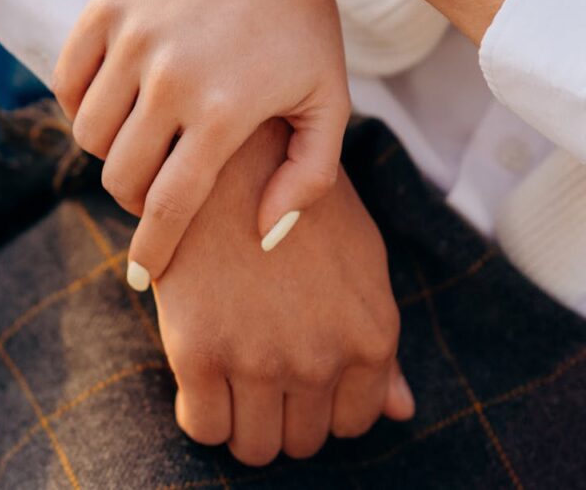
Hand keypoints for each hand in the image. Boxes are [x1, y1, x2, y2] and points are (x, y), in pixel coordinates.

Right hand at [52, 0, 349, 288]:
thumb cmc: (302, 26)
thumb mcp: (328, 103)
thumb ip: (307, 177)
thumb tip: (262, 236)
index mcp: (225, 110)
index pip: (170, 206)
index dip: (152, 250)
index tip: (142, 275)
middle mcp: (171, 77)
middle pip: (120, 176)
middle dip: (135, 199)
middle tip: (155, 188)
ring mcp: (132, 38)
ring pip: (88, 133)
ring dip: (109, 152)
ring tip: (138, 140)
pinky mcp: (104, 7)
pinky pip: (67, 82)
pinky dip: (80, 104)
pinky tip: (112, 101)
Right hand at [153, 119, 414, 463]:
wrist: (226, 152)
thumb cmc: (296, 202)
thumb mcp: (360, 259)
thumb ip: (378, 343)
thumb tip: (400, 411)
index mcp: (371, 336)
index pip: (352, 423)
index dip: (320, 405)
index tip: (293, 378)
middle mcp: (321, 358)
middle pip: (300, 440)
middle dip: (280, 416)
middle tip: (255, 372)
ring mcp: (259, 358)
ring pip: (253, 446)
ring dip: (242, 421)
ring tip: (228, 377)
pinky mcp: (198, 351)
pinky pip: (203, 427)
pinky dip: (202, 413)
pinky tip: (199, 374)